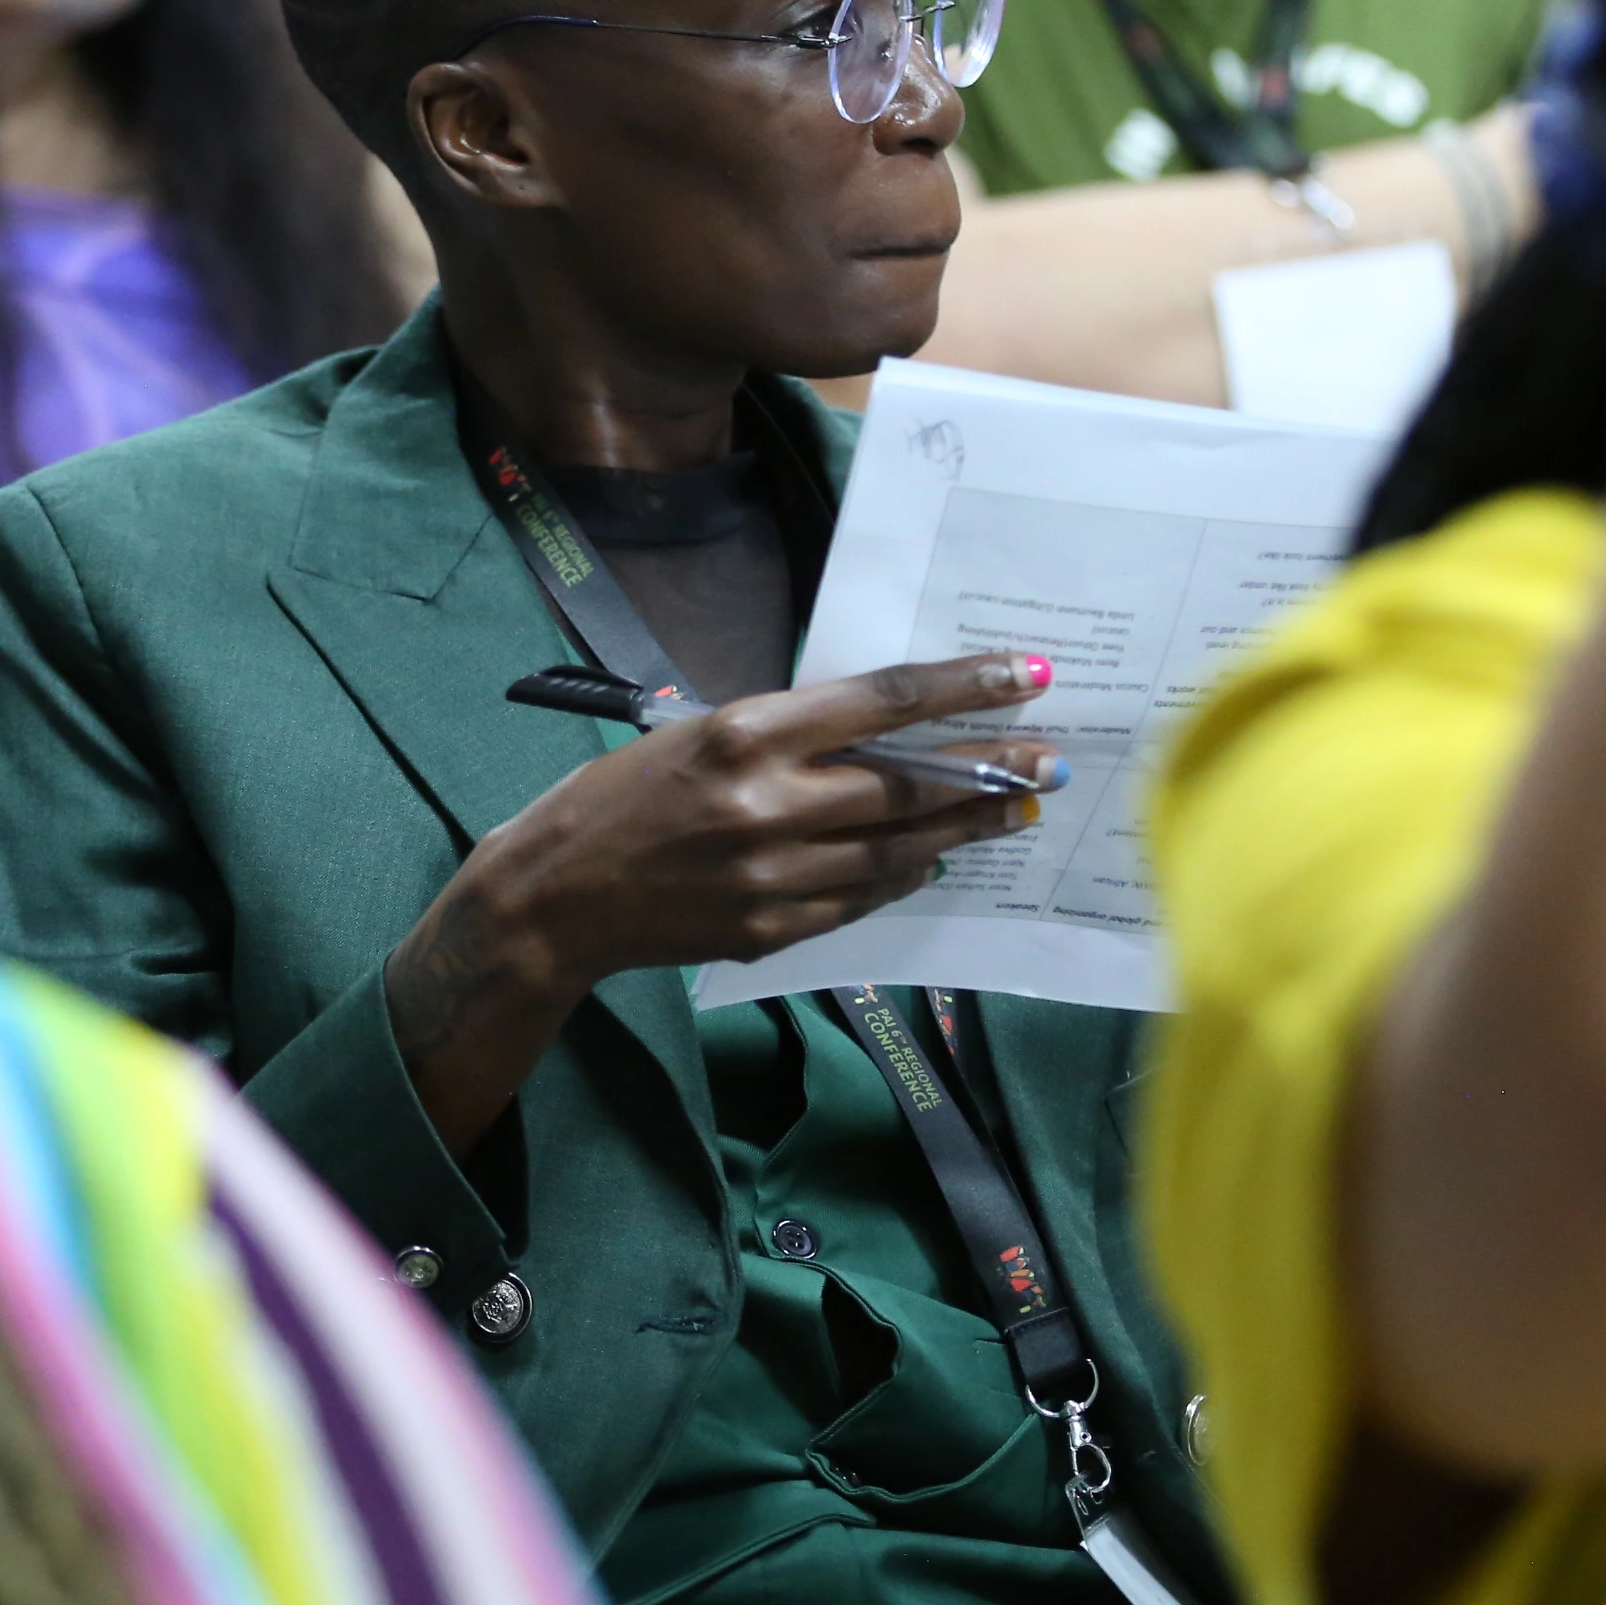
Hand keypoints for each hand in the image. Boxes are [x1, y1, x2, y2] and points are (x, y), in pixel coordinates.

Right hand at [383, 653, 1060, 1152]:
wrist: (557, 896)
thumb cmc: (621, 796)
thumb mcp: (698, 733)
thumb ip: (786, 734)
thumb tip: (882, 732)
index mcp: (746, 733)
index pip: (882, 702)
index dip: (964, 687)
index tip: (1028, 675)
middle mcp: (768, 803)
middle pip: (908, 782)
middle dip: (988, 768)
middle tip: (1048, 759)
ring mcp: (774, 874)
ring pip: (900, 848)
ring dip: (965, 827)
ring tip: (1015, 809)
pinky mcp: (773, 929)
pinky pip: (862, 899)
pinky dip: (905, 876)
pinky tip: (937, 858)